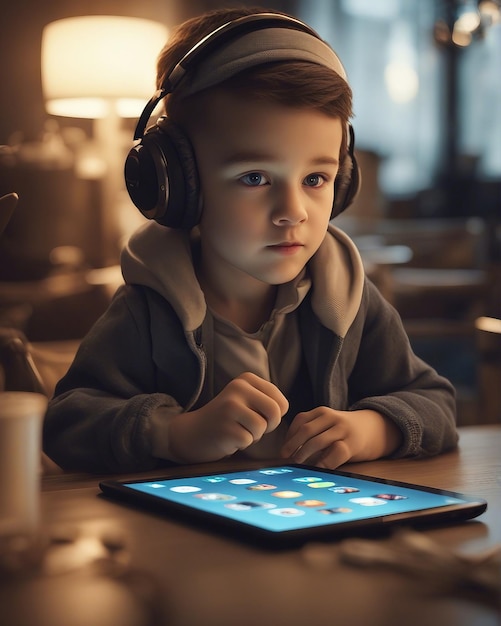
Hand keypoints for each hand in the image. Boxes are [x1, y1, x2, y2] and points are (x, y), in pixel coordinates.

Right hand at [163, 372, 288, 462]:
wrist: (192, 433)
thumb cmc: (227, 419)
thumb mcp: (246, 399)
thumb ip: (267, 399)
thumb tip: (289, 411)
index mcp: (246, 379)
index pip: (281, 401)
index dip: (275, 416)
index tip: (258, 417)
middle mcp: (238, 388)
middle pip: (275, 412)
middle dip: (270, 426)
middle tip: (254, 428)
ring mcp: (231, 407)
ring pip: (263, 427)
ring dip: (254, 435)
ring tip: (238, 430)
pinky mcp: (226, 428)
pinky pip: (249, 440)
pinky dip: (243, 444)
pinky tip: (229, 438)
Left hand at [281, 407, 400, 468]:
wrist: (375, 429)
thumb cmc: (344, 431)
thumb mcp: (327, 423)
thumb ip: (312, 430)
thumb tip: (288, 449)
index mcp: (322, 412)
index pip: (300, 420)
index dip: (289, 435)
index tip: (283, 449)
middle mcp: (332, 418)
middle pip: (306, 430)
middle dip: (292, 445)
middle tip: (285, 457)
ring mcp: (342, 430)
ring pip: (317, 441)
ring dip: (304, 454)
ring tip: (298, 463)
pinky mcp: (352, 445)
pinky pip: (334, 454)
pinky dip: (322, 462)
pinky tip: (317, 468)